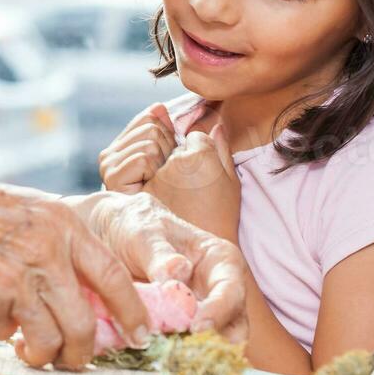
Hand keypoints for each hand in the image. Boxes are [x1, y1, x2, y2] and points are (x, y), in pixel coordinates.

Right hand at [0, 156, 149, 369]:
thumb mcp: (35, 211)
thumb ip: (66, 249)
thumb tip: (95, 299)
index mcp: (62, 225)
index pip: (113, 277)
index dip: (131, 312)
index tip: (140, 334)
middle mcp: (43, 252)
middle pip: (82, 325)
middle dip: (82, 352)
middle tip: (75, 357)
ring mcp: (12, 280)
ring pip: (47, 341)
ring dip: (42, 354)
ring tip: (31, 348)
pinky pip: (3, 333)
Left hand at [77, 187, 247, 341]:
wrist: (114, 234)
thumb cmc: (135, 226)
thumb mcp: (143, 232)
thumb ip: (159, 253)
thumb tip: (177, 272)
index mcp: (221, 261)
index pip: (231, 291)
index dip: (218, 312)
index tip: (196, 326)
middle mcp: (219, 291)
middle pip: (231, 327)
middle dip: (211, 343)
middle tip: (182, 351)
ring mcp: (202, 313)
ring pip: (210, 345)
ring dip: (191, 354)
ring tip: (166, 357)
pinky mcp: (181, 329)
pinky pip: (184, 349)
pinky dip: (173, 355)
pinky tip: (154, 357)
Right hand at [98, 103, 176, 193]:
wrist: (176, 229)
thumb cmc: (181, 195)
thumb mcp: (176, 155)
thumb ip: (167, 130)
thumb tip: (159, 107)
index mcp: (123, 146)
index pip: (149, 117)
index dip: (170, 134)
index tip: (170, 158)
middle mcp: (110, 154)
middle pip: (151, 126)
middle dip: (167, 148)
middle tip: (164, 174)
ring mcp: (108, 165)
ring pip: (150, 142)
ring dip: (162, 162)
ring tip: (157, 183)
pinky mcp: (111, 177)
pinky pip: (144, 158)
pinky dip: (154, 171)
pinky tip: (150, 186)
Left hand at [145, 124, 240, 242]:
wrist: (203, 249)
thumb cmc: (222, 216)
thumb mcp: (231, 182)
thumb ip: (221, 149)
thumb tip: (214, 126)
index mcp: (200, 155)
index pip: (194, 137)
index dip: (199, 152)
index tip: (204, 172)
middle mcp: (174, 161)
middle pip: (172, 144)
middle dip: (179, 157)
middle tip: (191, 183)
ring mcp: (156, 175)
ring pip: (156, 157)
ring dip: (164, 167)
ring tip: (179, 192)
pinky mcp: (142, 188)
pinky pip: (143, 173)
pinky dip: (151, 180)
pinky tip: (164, 198)